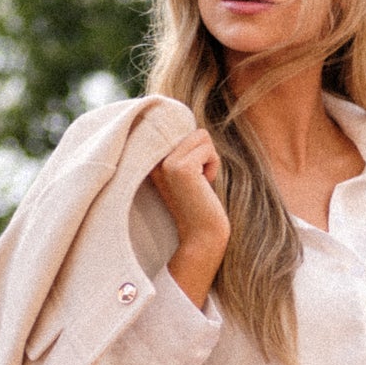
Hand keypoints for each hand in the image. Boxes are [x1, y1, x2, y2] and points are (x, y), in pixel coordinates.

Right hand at [150, 130, 229, 307]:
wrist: (201, 237)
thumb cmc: (200, 207)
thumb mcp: (188, 174)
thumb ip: (185, 151)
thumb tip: (194, 127)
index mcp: (152, 162)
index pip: (178, 129)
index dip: (196, 149)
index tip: (194, 176)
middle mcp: (154, 161)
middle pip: (194, 131)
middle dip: (205, 154)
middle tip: (199, 181)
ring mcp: (166, 163)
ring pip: (201, 136)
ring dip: (210, 159)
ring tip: (201, 183)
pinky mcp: (182, 168)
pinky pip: (208, 149)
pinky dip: (213, 166)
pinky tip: (205, 186)